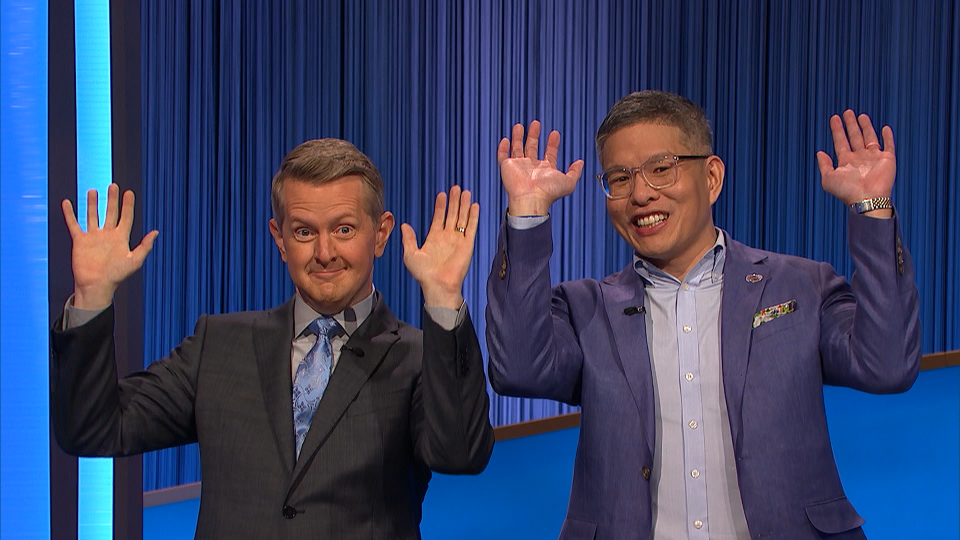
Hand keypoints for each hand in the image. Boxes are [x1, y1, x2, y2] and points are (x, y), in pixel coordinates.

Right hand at [62, 183, 158, 309]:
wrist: (96, 285)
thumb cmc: (117, 275)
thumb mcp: (134, 260)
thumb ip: (145, 246)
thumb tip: (156, 232)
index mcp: (121, 238)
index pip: (126, 217)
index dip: (128, 205)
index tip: (129, 192)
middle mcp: (107, 235)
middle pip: (110, 213)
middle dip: (112, 200)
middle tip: (113, 186)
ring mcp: (93, 237)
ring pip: (93, 216)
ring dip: (93, 204)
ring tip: (93, 191)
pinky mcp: (80, 241)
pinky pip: (74, 224)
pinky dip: (70, 214)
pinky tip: (67, 202)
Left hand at [400, 186, 478, 308]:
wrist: (438, 286)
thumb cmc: (423, 275)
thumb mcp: (410, 254)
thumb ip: (409, 239)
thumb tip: (404, 225)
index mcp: (434, 238)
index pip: (439, 217)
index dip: (440, 205)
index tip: (441, 194)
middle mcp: (447, 237)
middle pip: (452, 214)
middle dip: (454, 201)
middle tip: (455, 187)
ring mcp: (458, 240)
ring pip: (462, 218)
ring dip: (464, 205)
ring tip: (465, 192)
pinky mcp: (467, 245)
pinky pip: (471, 228)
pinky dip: (473, 217)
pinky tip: (474, 206)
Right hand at [497, 120, 583, 215]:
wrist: (531, 198)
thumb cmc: (548, 193)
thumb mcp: (568, 182)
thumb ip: (575, 172)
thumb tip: (581, 162)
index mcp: (545, 170)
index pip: (549, 153)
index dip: (552, 143)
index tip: (555, 133)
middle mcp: (531, 167)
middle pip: (532, 147)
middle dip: (534, 135)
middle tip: (536, 124)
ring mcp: (519, 167)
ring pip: (517, 148)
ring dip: (518, 137)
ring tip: (519, 126)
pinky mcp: (507, 167)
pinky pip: (503, 156)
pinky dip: (503, 148)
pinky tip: (505, 140)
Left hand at [816, 110, 895, 215]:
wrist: (867, 198)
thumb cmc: (847, 191)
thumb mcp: (828, 179)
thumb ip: (824, 165)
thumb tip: (819, 152)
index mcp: (846, 161)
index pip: (840, 141)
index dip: (837, 129)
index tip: (834, 118)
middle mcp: (860, 158)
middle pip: (854, 136)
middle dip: (850, 125)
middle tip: (847, 112)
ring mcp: (874, 158)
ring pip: (869, 138)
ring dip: (866, 127)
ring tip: (861, 116)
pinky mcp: (887, 159)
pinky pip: (888, 145)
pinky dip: (887, 137)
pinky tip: (885, 128)